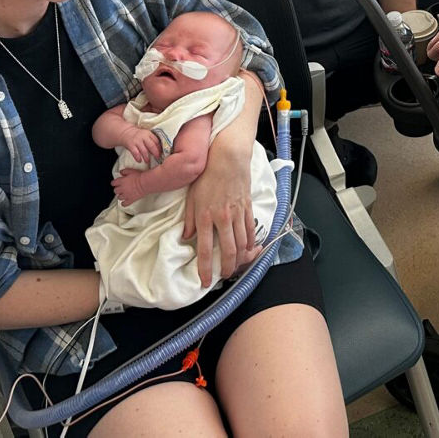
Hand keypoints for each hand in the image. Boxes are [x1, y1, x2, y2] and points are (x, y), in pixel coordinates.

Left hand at [112, 170, 145, 205]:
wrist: (145, 183)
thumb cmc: (139, 177)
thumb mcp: (131, 171)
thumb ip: (125, 171)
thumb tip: (121, 172)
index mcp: (121, 181)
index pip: (113, 183)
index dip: (114, 183)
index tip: (115, 183)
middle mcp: (122, 189)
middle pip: (115, 191)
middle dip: (117, 190)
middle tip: (120, 189)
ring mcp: (126, 195)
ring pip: (119, 197)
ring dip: (120, 196)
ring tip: (123, 195)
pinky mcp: (130, 199)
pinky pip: (124, 204)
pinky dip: (124, 203)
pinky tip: (125, 202)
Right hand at [119, 127, 161, 164]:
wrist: (125, 132)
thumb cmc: (138, 136)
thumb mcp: (145, 135)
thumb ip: (151, 141)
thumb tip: (159, 150)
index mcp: (148, 134)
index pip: (156, 141)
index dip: (159, 148)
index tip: (161, 153)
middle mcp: (143, 137)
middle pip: (151, 145)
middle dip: (155, 153)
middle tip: (157, 158)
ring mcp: (137, 141)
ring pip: (144, 150)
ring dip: (146, 157)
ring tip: (147, 161)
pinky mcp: (130, 145)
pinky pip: (135, 153)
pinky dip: (138, 157)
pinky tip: (139, 160)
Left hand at [182, 146, 256, 286]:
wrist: (227, 157)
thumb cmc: (207, 174)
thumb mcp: (191, 196)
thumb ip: (189, 219)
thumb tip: (187, 236)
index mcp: (205, 216)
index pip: (204, 249)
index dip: (205, 269)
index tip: (204, 281)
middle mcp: (222, 218)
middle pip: (227, 251)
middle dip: (226, 268)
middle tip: (223, 276)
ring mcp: (237, 213)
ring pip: (241, 243)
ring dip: (239, 258)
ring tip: (235, 266)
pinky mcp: (247, 207)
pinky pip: (251, 230)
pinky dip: (251, 243)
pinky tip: (249, 249)